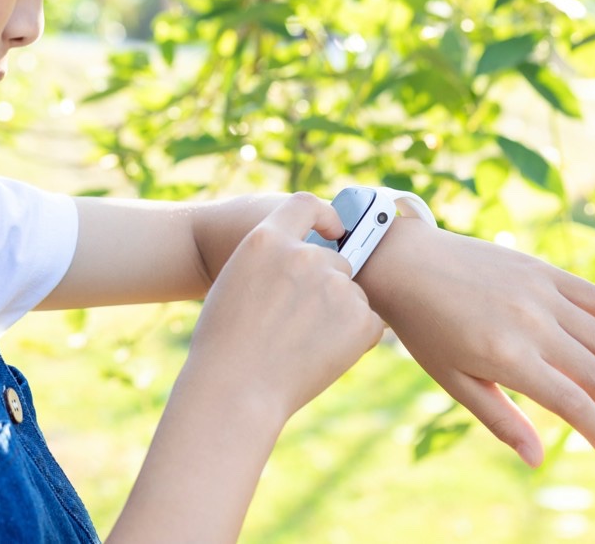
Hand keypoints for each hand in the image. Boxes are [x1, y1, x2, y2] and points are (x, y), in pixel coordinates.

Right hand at [186, 193, 385, 426]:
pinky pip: (369, 321)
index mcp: (267, 238)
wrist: (236, 389)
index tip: (336, 231)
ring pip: (352, 292)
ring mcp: (334, 285)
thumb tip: (309, 259)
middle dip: (328, 285)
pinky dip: (355, 338)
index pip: (307, 205)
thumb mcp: (236, 281)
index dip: (327, 217)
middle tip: (302, 322)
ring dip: (340, 312)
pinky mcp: (359, 317)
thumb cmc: (225, 341)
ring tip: (305, 344)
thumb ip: (272, 261)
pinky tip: (322, 355)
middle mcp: (304, 254)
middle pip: (336, 259)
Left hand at [360, 219, 594, 466]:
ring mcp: (541, 292)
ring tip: (593, 382)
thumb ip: (500, 420)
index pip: (574, 403)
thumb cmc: (424, 329)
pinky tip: (594, 340)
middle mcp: (532, 324)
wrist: (405, 264)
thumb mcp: (454, 381)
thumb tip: (537, 460)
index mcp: (508, 357)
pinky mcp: (542, 268)